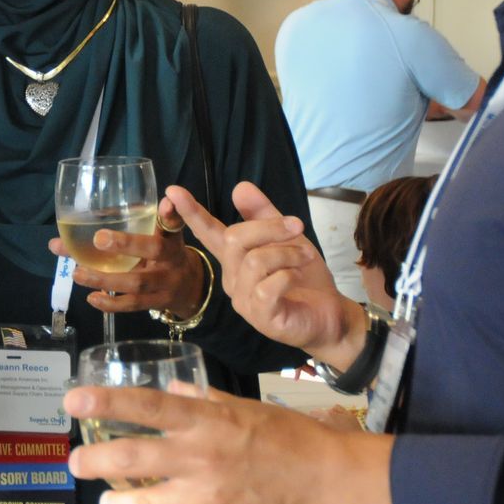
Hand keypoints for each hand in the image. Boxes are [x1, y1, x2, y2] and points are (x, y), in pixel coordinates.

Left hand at [47, 194, 206, 316]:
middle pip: (154, 249)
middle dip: (126, 244)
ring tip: (78, 274)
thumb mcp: (158, 235)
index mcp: (171, 236)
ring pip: (137, 282)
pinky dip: (111, 303)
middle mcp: (171, 257)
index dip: (170, 214)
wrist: (190, 287)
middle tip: (98, 238)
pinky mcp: (156, 303)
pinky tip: (92, 297)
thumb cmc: (165, 253)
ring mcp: (165, 283)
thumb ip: (132, 221)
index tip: (165, 201)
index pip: (173, 222)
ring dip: (105, 279)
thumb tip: (89, 213)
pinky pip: (133, 305)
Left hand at [63, 382, 400, 503]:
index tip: (72, 401)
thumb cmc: (288, 438)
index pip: (146, 406)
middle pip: (129, 458)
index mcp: (206, 421)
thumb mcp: (246, 406)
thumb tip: (173, 389)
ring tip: (109, 503)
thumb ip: (204, 399)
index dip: (106, 402)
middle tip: (77, 462)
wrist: (327, 483)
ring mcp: (205, 500)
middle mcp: (199, 458)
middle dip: (92, 460)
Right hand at [166, 182, 362, 356]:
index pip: (209, 233)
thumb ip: (264, 214)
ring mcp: (244, 300)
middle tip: (297, 225)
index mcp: (235, 260)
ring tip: (305, 257)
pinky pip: (268, 286)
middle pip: (235, 238)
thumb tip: (239, 186)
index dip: (191, 212)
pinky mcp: (261, 316)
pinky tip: (298, 277)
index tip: (172, 190)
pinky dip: (289, 274)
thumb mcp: (288, 239)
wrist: (331, 316)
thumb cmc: (305, 280)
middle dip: (269, 227)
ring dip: (287, 252)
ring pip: (254, 260)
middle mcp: (233, 279)